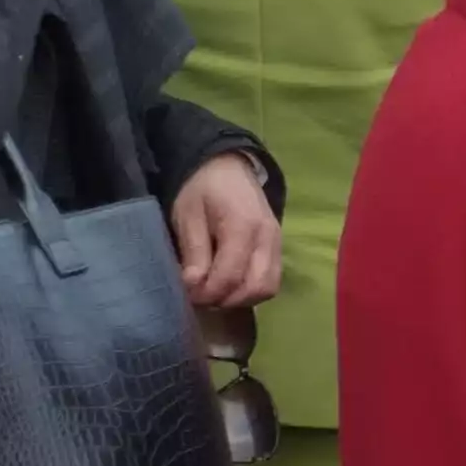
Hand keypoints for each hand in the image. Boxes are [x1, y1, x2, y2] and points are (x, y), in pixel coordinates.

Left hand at [170, 153, 281, 307]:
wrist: (226, 166)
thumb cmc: (202, 189)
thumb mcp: (188, 215)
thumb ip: (194, 251)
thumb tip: (194, 286)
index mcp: (243, 226)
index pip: (230, 276)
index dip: (207, 293)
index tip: (187, 293)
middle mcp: (267, 237)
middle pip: (257, 287)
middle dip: (227, 299)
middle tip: (202, 295)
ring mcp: (277, 243)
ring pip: (268, 288)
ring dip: (241, 298)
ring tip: (216, 291)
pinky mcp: (278, 247)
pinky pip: (271, 280)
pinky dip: (251, 289)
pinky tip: (230, 284)